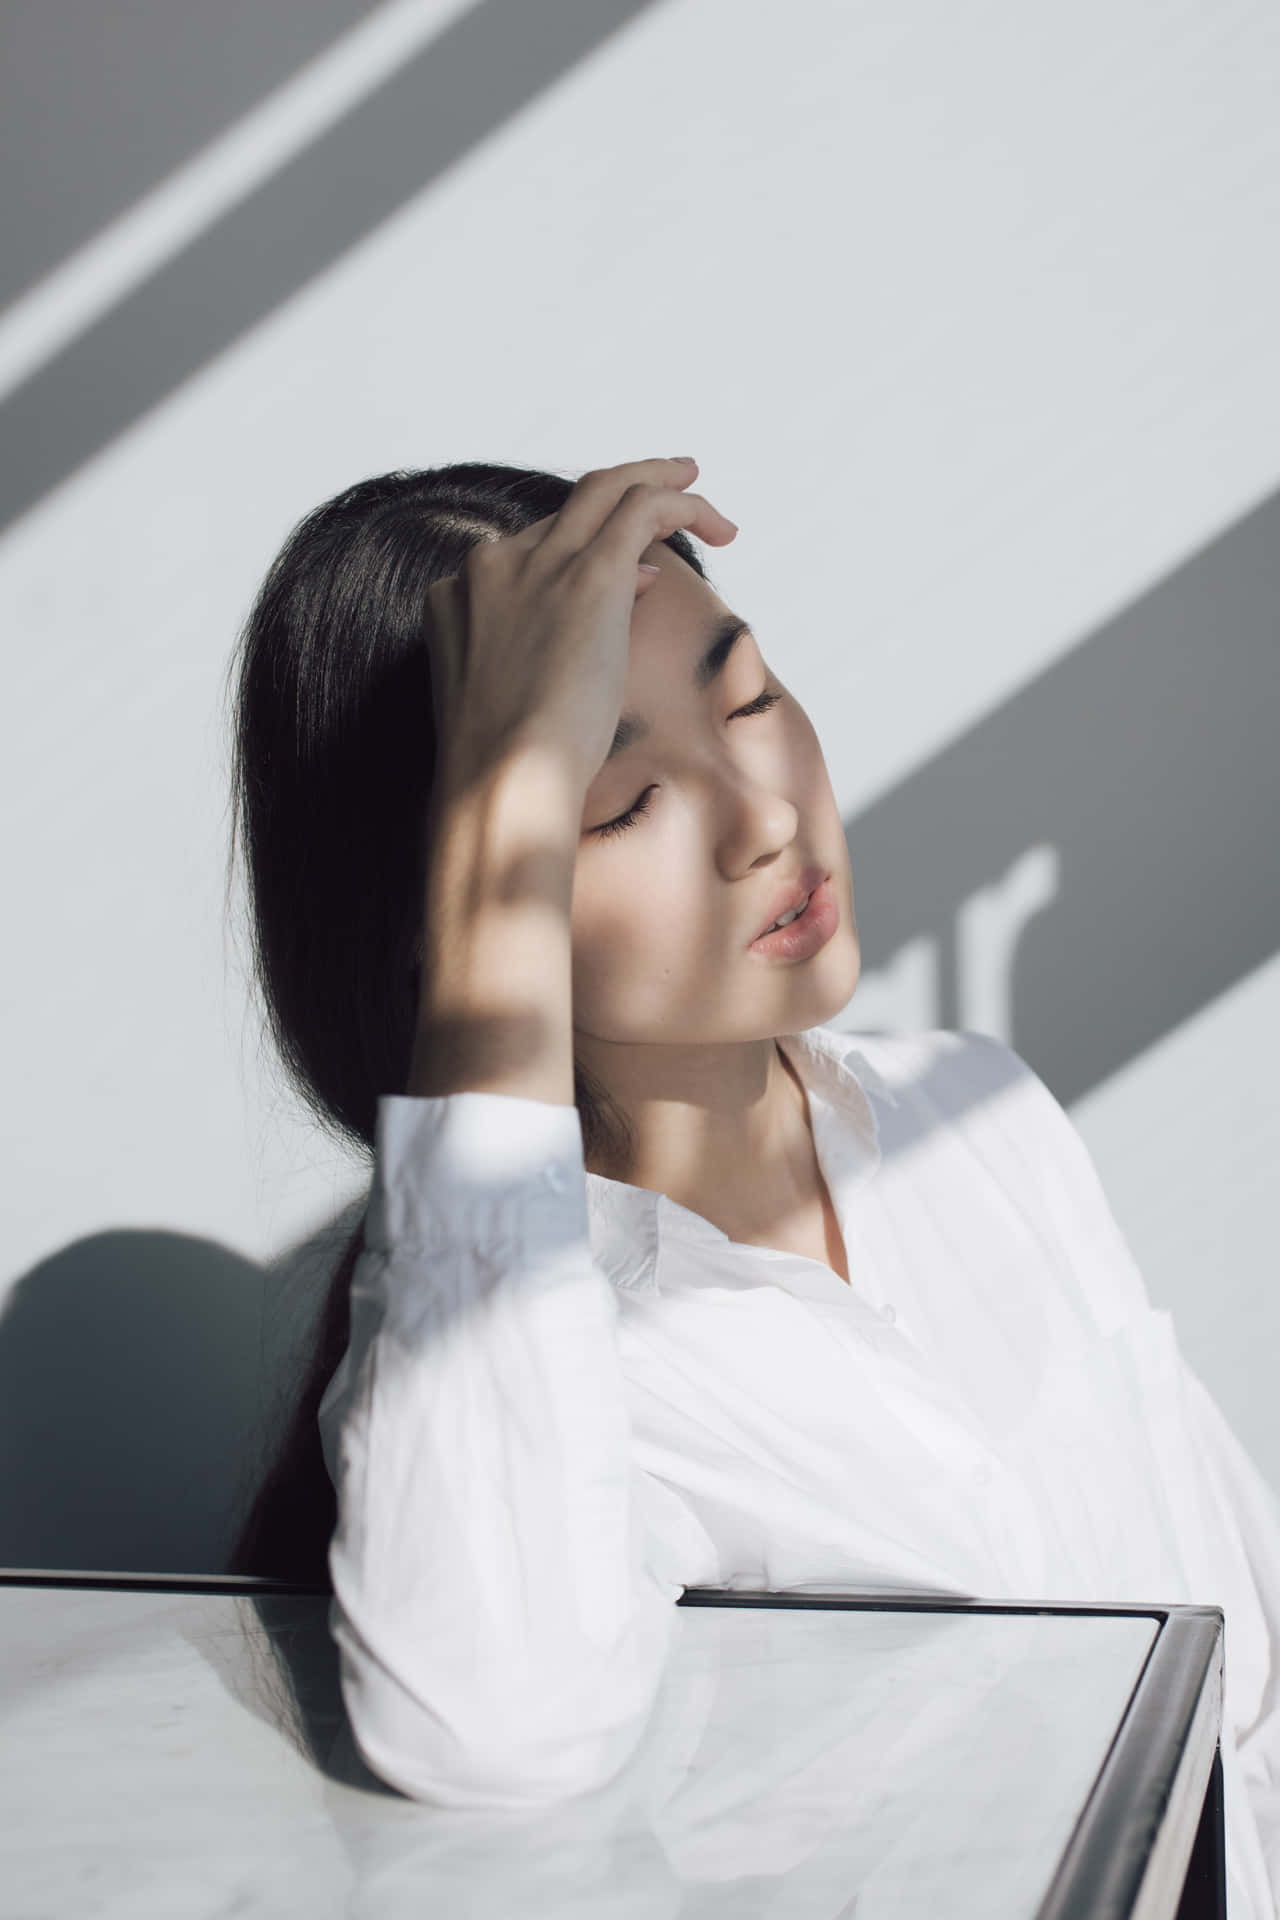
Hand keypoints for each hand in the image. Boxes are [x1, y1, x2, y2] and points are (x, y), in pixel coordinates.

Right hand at [421, 457, 737, 795]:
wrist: (500, 781)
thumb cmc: (506, 768)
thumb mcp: (512, 698)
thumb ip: (546, 645)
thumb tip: (628, 588)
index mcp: (458, 596)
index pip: (531, 552)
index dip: (584, 554)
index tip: (632, 578)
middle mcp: (492, 566)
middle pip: (566, 508)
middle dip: (621, 490)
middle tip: (671, 485)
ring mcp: (537, 564)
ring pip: (606, 489)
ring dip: (657, 481)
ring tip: (697, 486)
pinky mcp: (588, 575)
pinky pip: (642, 508)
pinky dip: (682, 503)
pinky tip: (716, 524)